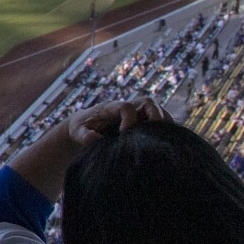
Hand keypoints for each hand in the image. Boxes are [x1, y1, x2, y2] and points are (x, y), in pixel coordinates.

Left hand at [48, 97, 164, 151]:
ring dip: (164, 122)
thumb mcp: (77, 132)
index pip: (125, 106)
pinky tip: (167, 141)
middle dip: (155, 114)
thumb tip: (95, 138)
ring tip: (165, 137)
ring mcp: (137, 113)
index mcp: (110, 108)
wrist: (85, 126)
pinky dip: (166, 129)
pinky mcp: (143, 121)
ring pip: (157, 110)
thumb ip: (83, 136)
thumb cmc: (81, 128)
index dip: (129, 118)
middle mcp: (127, 107)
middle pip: (147, 102)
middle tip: (155, 132)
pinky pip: (160, 121)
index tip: (124, 134)